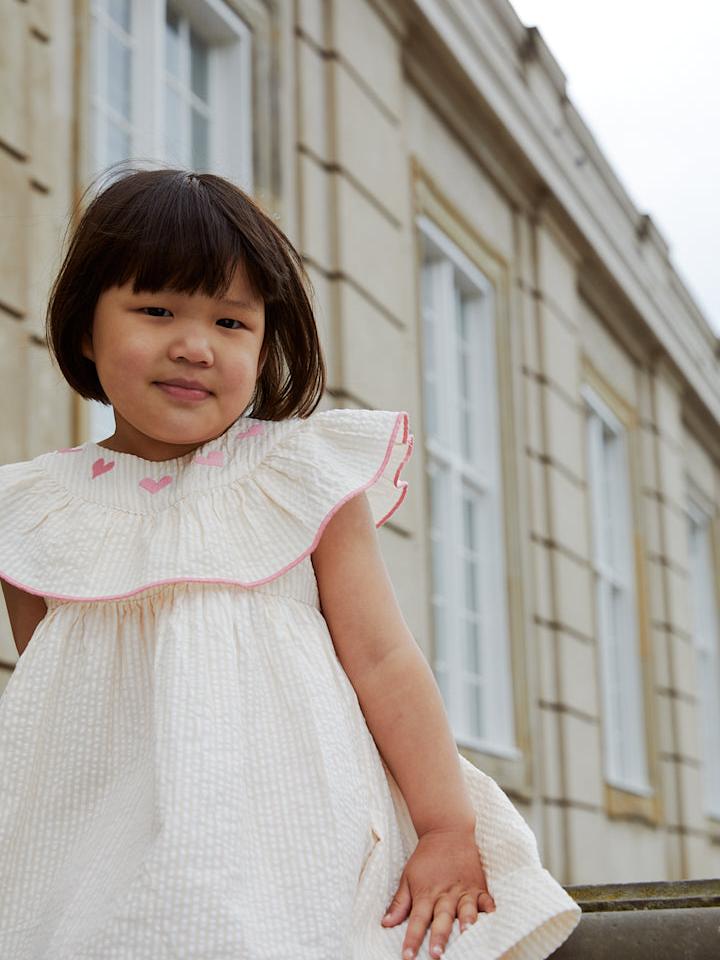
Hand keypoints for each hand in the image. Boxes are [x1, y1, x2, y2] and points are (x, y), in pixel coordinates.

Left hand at [381, 825, 494, 958]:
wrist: (447, 831)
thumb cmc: (426, 857)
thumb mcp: (408, 876)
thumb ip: (400, 902)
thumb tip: (386, 923)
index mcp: (426, 893)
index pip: (417, 919)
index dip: (412, 938)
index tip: (408, 956)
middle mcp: (445, 894)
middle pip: (442, 918)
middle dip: (440, 937)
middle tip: (437, 954)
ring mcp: (464, 890)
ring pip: (466, 909)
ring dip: (466, 922)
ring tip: (466, 934)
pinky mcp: (478, 886)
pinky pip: (486, 899)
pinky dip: (489, 909)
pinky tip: (492, 918)